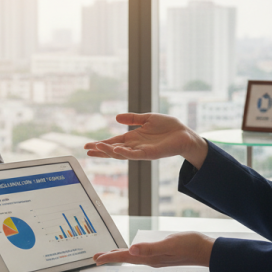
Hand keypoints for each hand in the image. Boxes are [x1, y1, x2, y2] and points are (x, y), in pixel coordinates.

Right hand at [84, 113, 208, 168]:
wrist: (185, 134)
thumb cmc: (169, 127)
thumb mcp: (148, 118)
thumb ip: (133, 118)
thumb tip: (116, 117)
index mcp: (133, 138)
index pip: (113, 142)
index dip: (101, 144)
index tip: (88, 145)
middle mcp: (135, 146)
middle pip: (113, 150)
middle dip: (100, 150)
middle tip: (86, 150)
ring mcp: (142, 151)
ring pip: (121, 154)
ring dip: (109, 152)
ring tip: (97, 148)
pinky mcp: (150, 154)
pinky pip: (135, 155)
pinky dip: (125, 153)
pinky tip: (115, 150)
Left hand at [93, 232, 214, 266]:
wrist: (206, 250)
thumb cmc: (189, 245)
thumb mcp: (169, 244)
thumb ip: (150, 248)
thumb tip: (132, 250)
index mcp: (150, 258)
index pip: (125, 258)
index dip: (110, 258)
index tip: (96, 259)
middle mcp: (151, 260)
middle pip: (126, 259)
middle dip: (111, 258)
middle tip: (96, 259)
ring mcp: (157, 258)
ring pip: (133, 258)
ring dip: (121, 256)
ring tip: (110, 255)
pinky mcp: (162, 255)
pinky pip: (141, 256)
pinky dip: (133, 254)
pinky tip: (134, 252)